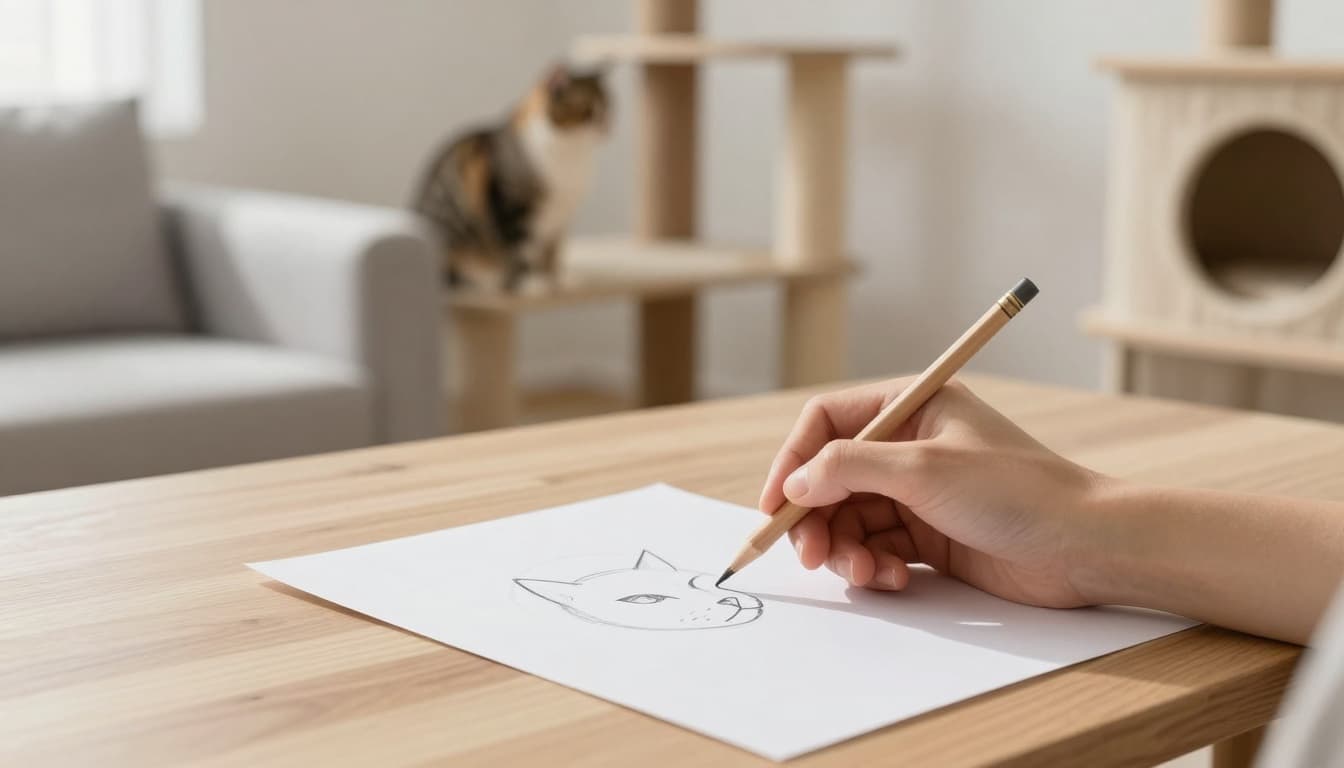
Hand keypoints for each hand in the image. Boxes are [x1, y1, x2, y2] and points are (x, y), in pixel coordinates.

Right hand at [759, 378, 1108, 608]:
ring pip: (850, 519)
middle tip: (812, 555)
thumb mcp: (923, 469)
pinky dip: (873, 566)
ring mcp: (919, 492)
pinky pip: (877, 547)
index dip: (793, 461)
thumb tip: (793, 483)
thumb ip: (848, 469)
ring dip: (846, 549)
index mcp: (911, 406)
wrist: (1084, 546)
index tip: (774, 506)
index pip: (826, 423)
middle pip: (830, 477)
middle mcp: (909, 445)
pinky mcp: (930, 535)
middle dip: (816, 518)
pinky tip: (893, 579)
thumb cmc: (1016, 491)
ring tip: (865, 572)